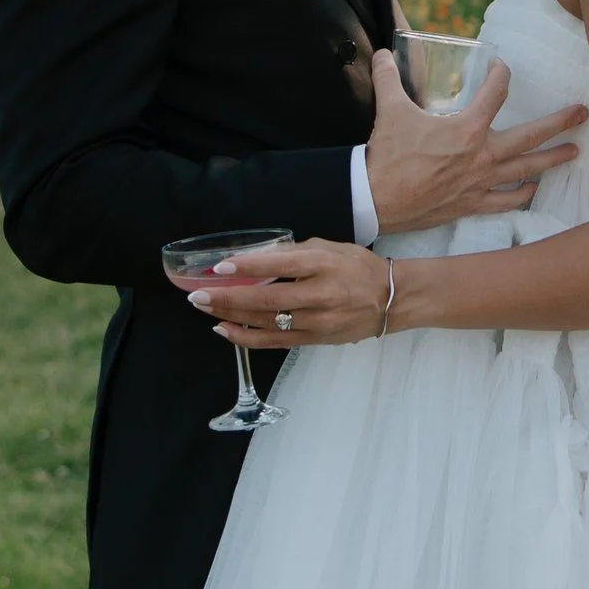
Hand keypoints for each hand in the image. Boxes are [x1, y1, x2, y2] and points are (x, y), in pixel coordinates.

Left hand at [188, 240, 393, 346]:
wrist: (390, 300)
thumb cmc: (357, 267)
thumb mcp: (329, 247)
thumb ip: (293, 252)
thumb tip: (254, 258)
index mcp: (324, 265)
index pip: (281, 266)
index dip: (248, 268)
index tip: (220, 267)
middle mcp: (320, 295)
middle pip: (267, 300)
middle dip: (228, 298)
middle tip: (198, 294)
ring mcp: (317, 322)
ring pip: (266, 323)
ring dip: (231, 317)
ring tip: (205, 309)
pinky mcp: (314, 339)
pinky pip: (275, 341)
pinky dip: (247, 337)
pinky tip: (226, 330)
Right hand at [361, 46, 584, 229]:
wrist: (376, 199)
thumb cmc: (387, 155)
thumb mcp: (389, 110)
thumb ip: (388, 79)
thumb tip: (381, 55)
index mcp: (467, 129)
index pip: (496, 94)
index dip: (501, 76)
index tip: (501, 70)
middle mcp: (482, 155)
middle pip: (530, 136)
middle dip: (559, 123)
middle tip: (583, 113)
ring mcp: (480, 182)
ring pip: (526, 169)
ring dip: (552, 159)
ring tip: (575, 151)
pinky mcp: (472, 204)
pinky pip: (506, 201)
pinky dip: (523, 195)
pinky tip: (534, 189)